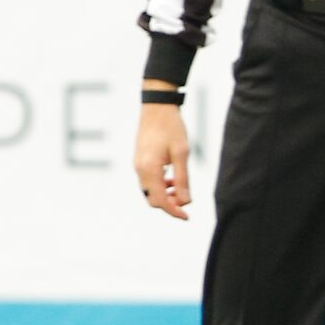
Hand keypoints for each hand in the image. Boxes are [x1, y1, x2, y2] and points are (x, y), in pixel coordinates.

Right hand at [134, 91, 192, 219]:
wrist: (157, 107)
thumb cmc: (171, 127)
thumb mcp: (181, 154)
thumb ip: (183, 179)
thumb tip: (185, 201)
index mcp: (149, 169)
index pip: (159, 200)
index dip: (174, 211)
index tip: (187, 217)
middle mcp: (139, 169)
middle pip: (152, 199)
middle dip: (169, 204)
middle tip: (186, 202)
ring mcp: (137, 165)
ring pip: (150, 191)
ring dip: (165, 195)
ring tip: (180, 188)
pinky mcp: (139, 160)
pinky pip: (148, 181)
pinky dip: (160, 186)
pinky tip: (171, 179)